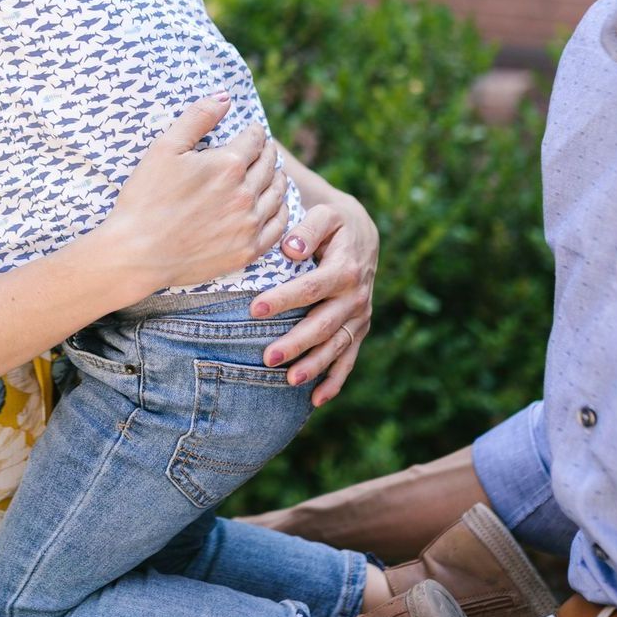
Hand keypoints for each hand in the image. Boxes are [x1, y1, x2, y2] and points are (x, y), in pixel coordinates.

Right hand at [106, 95, 291, 299]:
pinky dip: (281, 210)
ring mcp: (249, 224)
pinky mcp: (248, 250)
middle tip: (262, 149)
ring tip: (271, 173)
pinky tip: (275, 205)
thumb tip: (225, 96)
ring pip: (278, 193)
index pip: (255, 139)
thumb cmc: (146, 198)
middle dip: (267, 152)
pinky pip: (278, 226)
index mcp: (228, 164)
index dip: (254, 131)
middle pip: (269, 164)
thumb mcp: (165, 148)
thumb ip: (198, 116)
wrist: (136, 253)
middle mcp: (245, 193)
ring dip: (276, 178)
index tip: (252, 131)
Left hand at [251, 195, 377, 405]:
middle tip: (268, 357)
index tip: (254, 309)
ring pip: (336, 346)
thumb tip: (290, 250)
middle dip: (296, 342)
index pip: (311, 287)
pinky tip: (316, 400)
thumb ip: (307, 230)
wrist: (362, 233)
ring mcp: (359, 315)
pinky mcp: (358, 329)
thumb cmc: (332, 224)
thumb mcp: (324, 216)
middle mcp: (356, 295)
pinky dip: (335, 380)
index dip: (284, 299)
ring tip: (289, 380)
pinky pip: (349, 357)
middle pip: (324, 323)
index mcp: (345, 268)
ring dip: (314, 365)